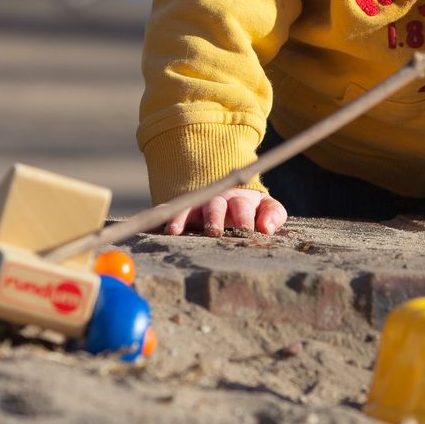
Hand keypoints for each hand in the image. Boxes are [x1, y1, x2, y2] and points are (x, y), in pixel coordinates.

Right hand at [163, 187, 287, 236]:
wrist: (227, 191)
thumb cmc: (250, 208)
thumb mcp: (266, 207)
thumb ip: (272, 214)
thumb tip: (267, 227)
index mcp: (240, 200)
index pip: (243, 206)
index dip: (245, 218)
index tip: (248, 230)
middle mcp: (217, 200)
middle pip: (215, 206)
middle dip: (214, 218)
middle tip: (214, 232)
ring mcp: (197, 204)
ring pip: (188, 207)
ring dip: (181, 218)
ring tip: (174, 231)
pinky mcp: (180, 209)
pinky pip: (167, 209)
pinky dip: (159, 215)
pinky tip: (151, 223)